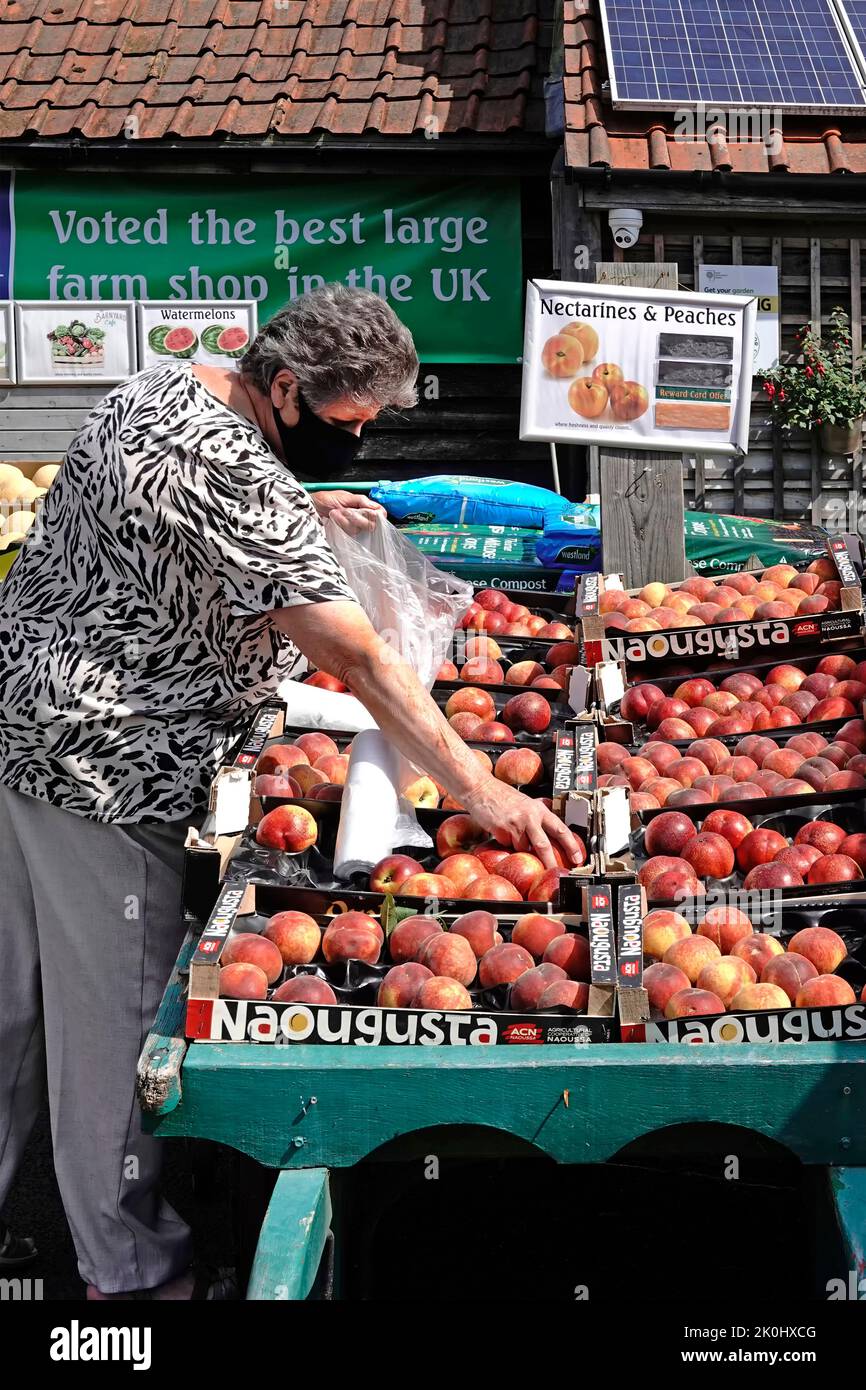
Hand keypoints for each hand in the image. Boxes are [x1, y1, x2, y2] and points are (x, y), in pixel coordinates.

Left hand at [313, 490, 385, 532]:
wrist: (313, 507)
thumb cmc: (327, 499)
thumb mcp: (345, 496)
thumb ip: (361, 500)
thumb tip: (374, 507)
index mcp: (363, 504)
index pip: (380, 512)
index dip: (379, 515)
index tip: (373, 515)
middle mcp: (361, 516)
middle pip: (371, 524)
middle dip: (358, 517)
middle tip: (347, 510)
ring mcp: (353, 525)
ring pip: (359, 528)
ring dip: (346, 519)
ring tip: (336, 512)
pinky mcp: (346, 532)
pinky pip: (349, 532)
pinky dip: (341, 524)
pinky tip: (335, 518)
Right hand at [460, 777, 583, 869]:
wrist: (481, 788)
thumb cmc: (503, 796)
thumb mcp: (527, 803)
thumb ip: (539, 816)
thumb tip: (551, 833)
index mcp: (540, 810)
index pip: (561, 829)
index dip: (571, 845)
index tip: (578, 857)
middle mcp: (530, 816)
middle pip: (544, 845)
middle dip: (550, 862)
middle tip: (556, 872)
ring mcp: (515, 824)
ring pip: (523, 848)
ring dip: (519, 846)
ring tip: (512, 833)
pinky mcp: (501, 830)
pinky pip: (508, 845)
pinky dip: (506, 842)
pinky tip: (502, 830)